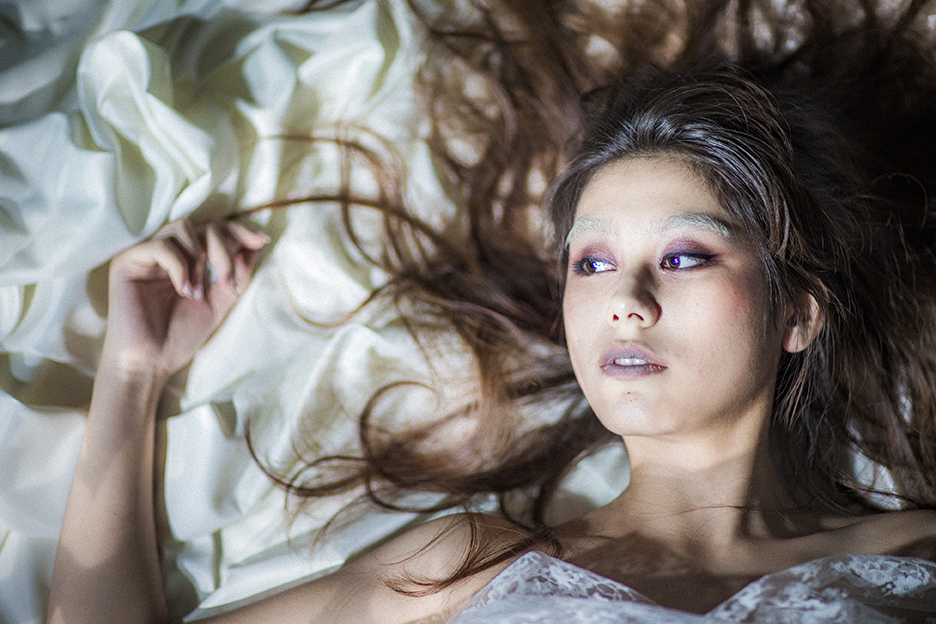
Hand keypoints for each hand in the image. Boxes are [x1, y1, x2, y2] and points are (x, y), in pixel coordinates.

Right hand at [102, 219, 267, 380]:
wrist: (152, 362)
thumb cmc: (181, 336)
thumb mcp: (220, 302)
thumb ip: (237, 273)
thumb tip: (256, 244)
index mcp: (188, 259)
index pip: (215, 230)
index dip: (239, 231)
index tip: (260, 241)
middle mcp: (167, 252)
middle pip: (203, 226)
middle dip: (223, 251)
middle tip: (226, 283)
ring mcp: (147, 255)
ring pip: (182, 227)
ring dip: (201, 258)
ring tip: (198, 291)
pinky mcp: (127, 261)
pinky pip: (161, 246)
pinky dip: (179, 266)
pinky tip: (183, 290)